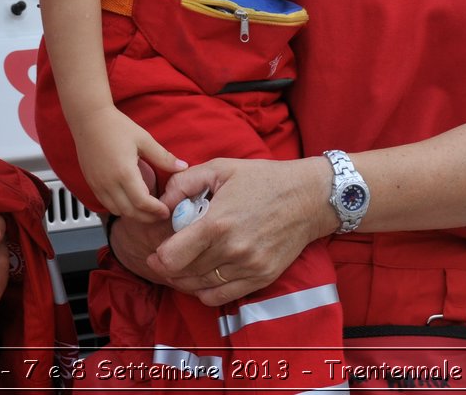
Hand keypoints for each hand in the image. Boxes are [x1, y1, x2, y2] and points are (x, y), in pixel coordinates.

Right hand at [76, 106, 185, 220]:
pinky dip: (120, 207)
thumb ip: (163, 157)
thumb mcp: (144, 139)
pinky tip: (129, 201)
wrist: (88, 119)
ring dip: (133, 214)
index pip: (142, 202)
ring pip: (117, 210)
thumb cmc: (115, 126)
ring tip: (147, 209)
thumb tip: (182, 166)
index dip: (156, 210)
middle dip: (147, 217)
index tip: (166, 210)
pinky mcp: (91, 183)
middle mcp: (109, 182)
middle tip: (160, 214)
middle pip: (130, 212)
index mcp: (124, 172)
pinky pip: (106, 203)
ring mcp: (98, 184)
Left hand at [146, 156, 334, 305]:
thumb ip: (183, 183)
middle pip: (183, 274)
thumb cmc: (262, 179)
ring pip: (199, 288)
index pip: (172, 258)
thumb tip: (161, 203)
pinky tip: (204, 276)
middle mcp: (231, 250)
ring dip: (185, 280)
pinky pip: (221, 297)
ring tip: (184, 265)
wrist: (307, 197)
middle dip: (169, 267)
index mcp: (217, 223)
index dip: (158, 256)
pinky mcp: (261, 277)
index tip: (158, 250)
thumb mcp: (219, 168)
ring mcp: (248, 267)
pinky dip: (205, 291)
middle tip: (167, 257)